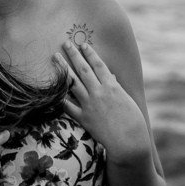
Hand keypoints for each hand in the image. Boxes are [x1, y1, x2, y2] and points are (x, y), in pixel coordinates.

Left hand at [55, 42, 150, 165]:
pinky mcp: (83, 118)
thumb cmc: (133, 121)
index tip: (82, 44)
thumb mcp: (127, 100)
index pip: (98, 64)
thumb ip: (116, 87)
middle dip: (73, 54)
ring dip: (63, 68)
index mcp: (112, 86)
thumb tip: (110, 76)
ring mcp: (89, 104)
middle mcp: (99, 92)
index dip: (90, 53)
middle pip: (83, 69)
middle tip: (65, 43)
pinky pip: (68, 105)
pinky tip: (52, 86)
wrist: (128, 141)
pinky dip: (60, 96)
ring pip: (73, 83)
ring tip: (54, 57)